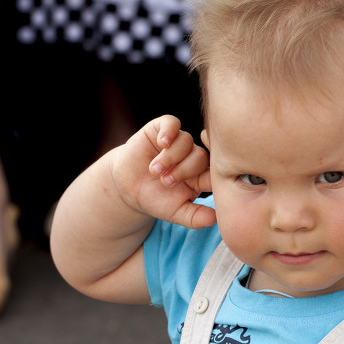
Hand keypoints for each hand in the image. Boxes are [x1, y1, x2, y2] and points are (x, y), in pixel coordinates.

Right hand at [110, 115, 214, 229]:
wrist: (127, 188)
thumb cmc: (155, 200)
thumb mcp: (175, 213)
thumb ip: (195, 218)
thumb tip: (215, 219)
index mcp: (200, 177)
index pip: (213, 172)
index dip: (208, 175)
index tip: (197, 184)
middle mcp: (192, 157)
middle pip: (200, 157)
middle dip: (183, 170)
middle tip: (165, 182)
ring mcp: (178, 143)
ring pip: (186, 141)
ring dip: (170, 157)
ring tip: (154, 171)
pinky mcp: (161, 130)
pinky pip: (172, 123)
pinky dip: (169, 131)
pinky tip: (161, 143)